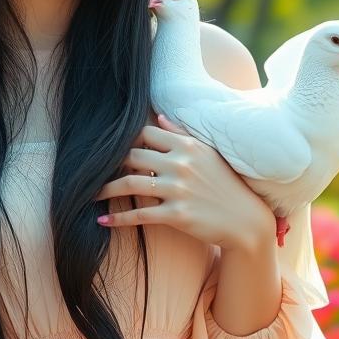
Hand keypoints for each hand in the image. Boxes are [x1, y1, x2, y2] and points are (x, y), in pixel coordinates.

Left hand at [93, 113, 274, 249]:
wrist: (247, 221)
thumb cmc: (227, 185)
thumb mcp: (208, 154)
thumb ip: (181, 134)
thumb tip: (159, 117)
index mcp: (188, 146)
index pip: (145, 134)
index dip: (125, 140)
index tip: (110, 149)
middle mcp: (181, 164)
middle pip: (132, 156)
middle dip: (109, 163)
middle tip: (93, 171)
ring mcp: (178, 189)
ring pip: (130, 183)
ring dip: (105, 190)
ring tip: (91, 195)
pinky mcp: (177, 214)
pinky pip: (140, 214)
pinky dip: (118, 219)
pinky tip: (102, 222)